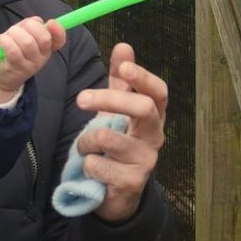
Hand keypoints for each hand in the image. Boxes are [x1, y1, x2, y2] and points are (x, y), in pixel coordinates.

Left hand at [0, 17, 65, 102]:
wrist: (1, 77)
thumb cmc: (12, 52)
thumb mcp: (23, 37)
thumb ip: (31, 26)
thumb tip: (37, 20)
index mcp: (46, 48)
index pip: (59, 40)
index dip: (58, 30)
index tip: (50, 22)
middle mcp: (42, 58)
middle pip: (44, 38)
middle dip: (29, 26)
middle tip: (18, 29)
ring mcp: (30, 65)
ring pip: (27, 42)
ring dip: (13, 33)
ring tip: (6, 36)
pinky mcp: (16, 68)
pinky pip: (13, 50)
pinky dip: (4, 40)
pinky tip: (1, 41)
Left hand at [73, 43, 167, 222]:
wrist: (118, 194)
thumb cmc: (118, 145)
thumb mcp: (118, 111)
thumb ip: (121, 81)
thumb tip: (124, 45)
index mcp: (154, 117)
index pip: (159, 92)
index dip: (144, 78)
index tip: (124, 67)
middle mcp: (155, 137)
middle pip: (142, 109)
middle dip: (109, 100)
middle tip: (81, 99)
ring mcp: (146, 161)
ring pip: (108, 138)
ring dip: (86, 141)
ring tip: (86, 148)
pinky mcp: (131, 183)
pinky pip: (98, 164)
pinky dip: (86, 164)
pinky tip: (92, 170)